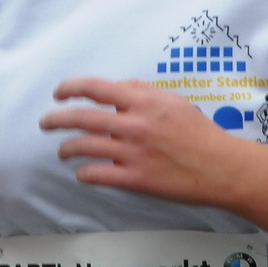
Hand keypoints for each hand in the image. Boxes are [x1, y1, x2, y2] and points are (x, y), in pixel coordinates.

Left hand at [40, 79, 250, 208]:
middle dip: (56, 119)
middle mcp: (134, 124)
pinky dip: (83, 173)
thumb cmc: (200, 133)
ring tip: (63, 151)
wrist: (221, 167)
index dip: (70, 88)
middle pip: (81, 117)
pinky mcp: (135, 179)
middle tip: (45, 123)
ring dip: (66, 149)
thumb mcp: (173, 101)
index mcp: (143, 101)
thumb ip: (144, 92)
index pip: (95, 88)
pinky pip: (97, 174)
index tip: (59, 93)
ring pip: (83, 147)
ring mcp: (133, 153)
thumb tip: (119, 87)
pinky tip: (83, 173)